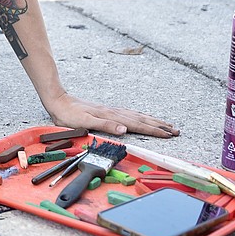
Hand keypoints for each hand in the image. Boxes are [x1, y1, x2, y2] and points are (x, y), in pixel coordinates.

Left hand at [42, 92, 179, 138]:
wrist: (58, 100)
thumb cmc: (68, 114)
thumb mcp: (84, 122)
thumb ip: (105, 125)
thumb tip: (125, 129)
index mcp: (111, 116)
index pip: (137, 125)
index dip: (153, 130)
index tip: (168, 134)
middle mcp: (114, 112)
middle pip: (142, 119)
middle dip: (159, 126)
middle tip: (176, 131)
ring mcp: (112, 110)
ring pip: (138, 115)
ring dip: (153, 121)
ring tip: (167, 124)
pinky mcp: (108, 110)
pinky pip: (130, 113)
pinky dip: (141, 116)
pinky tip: (144, 118)